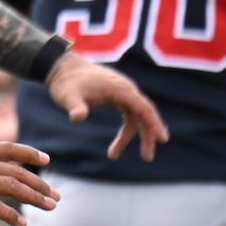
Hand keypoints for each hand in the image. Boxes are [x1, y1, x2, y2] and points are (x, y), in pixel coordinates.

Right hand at [0, 141, 59, 225]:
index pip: (8, 148)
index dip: (29, 153)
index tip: (45, 159)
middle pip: (16, 171)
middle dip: (40, 184)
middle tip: (55, 196)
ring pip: (11, 187)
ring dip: (34, 198)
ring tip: (49, 207)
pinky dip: (12, 216)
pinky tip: (22, 224)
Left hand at [44, 52, 168, 160]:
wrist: (61, 68)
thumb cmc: (66, 82)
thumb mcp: (68, 96)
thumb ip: (75, 107)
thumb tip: (77, 117)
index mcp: (119, 88)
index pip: (144, 107)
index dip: (154, 123)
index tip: (163, 139)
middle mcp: (126, 89)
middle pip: (144, 114)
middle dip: (147, 136)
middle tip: (147, 157)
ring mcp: (122, 92)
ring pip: (136, 117)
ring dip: (130, 136)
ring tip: (113, 155)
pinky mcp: (116, 96)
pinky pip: (129, 115)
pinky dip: (127, 129)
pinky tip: (119, 143)